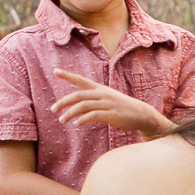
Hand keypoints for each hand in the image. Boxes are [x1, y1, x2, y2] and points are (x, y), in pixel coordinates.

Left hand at [51, 70, 172, 136]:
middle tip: (53, 109)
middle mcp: (102, 94)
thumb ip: (94, 100)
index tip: (55, 71)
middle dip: (63, 102)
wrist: (142, 114)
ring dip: (70, 113)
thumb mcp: (108, 99)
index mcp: (100, 89)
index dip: (68, 75)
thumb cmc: (122, 108)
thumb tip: (78, 106)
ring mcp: (107, 104)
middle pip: (78, 95)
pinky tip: (76, 124)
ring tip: (62, 120)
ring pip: (83, 106)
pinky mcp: (111, 114)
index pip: (81, 80)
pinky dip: (82, 119)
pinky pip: (93, 115)